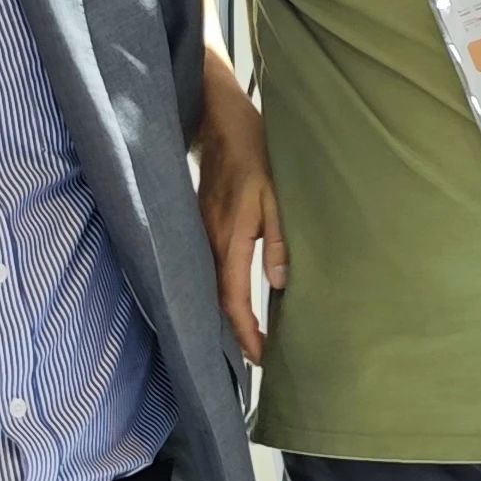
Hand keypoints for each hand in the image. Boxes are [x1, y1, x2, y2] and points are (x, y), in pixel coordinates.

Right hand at [194, 67, 280, 364]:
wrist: (220, 120)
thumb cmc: (254, 153)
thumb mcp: (276, 195)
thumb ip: (278, 239)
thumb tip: (279, 284)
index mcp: (229, 238)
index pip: (233, 300)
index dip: (245, 333)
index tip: (259, 358)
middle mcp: (208, 241)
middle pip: (216, 301)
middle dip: (233, 334)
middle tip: (252, 360)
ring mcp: (200, 233)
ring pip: (210, 286)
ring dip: (226, 314)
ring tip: (246, 339)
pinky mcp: (201, 224)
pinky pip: (208, 267)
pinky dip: (220, 290)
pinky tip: (232, 299)